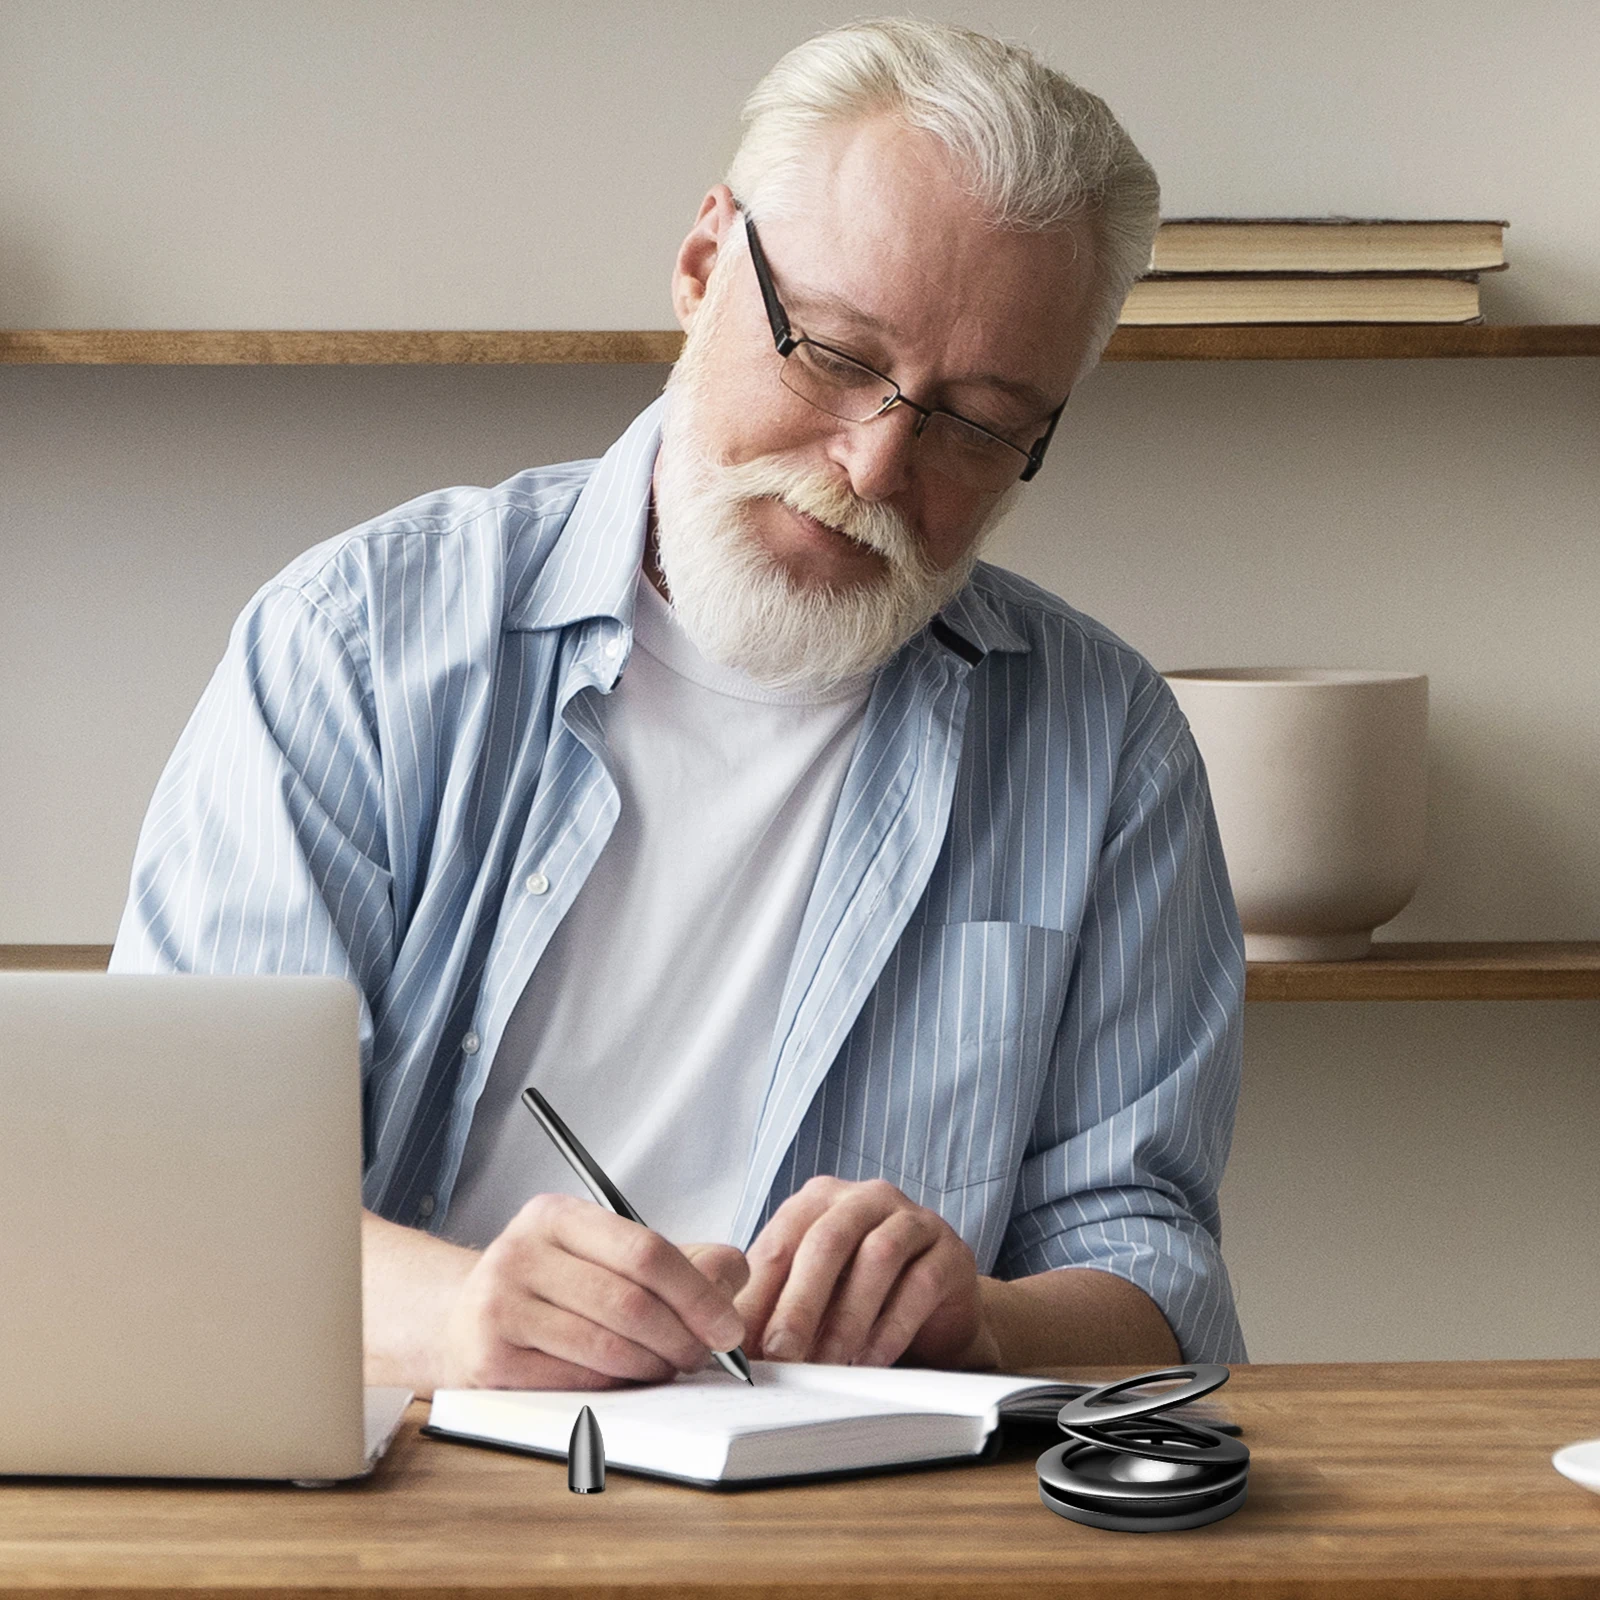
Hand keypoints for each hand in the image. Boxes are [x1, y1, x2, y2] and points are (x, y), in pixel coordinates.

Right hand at [436, 1194, 747, 1389]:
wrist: (457, 1321)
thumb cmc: (549, 1288)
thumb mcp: (604, 1255)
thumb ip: (674, 1259)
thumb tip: (733, 1273)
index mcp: (556, 1215)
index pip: (645, 1251)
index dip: (697, 1294)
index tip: (728, 1327)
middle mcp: (521, 1252)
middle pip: (630, 1302)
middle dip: (682, 1337)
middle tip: (702, 1356)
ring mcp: (500, 1306)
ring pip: (606, 1345)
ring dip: (654, 1366)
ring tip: (669, 1368)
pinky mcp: (490, 1359)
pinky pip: (577, 1380)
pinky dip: (616, 1386)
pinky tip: (628, 1382)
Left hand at [736, 1177, 995, 1369]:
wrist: (935, 1308)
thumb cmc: (861, 1293)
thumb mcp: (813, 1293)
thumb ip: (775, 1306)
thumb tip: (728, 1347)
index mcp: (821, 1199)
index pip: (782, 1240)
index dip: (759, 1292)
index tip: (739, 1342)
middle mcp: (866, 1198)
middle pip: (827, 1242)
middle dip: (800, 1303)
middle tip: (781, 1354)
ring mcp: (913, 1219)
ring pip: (877, 1257)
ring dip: (848, 1317)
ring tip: (828, 1364)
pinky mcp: (950, 1251)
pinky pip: (920, 1284)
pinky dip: (892, 1326)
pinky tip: (871, 1358)